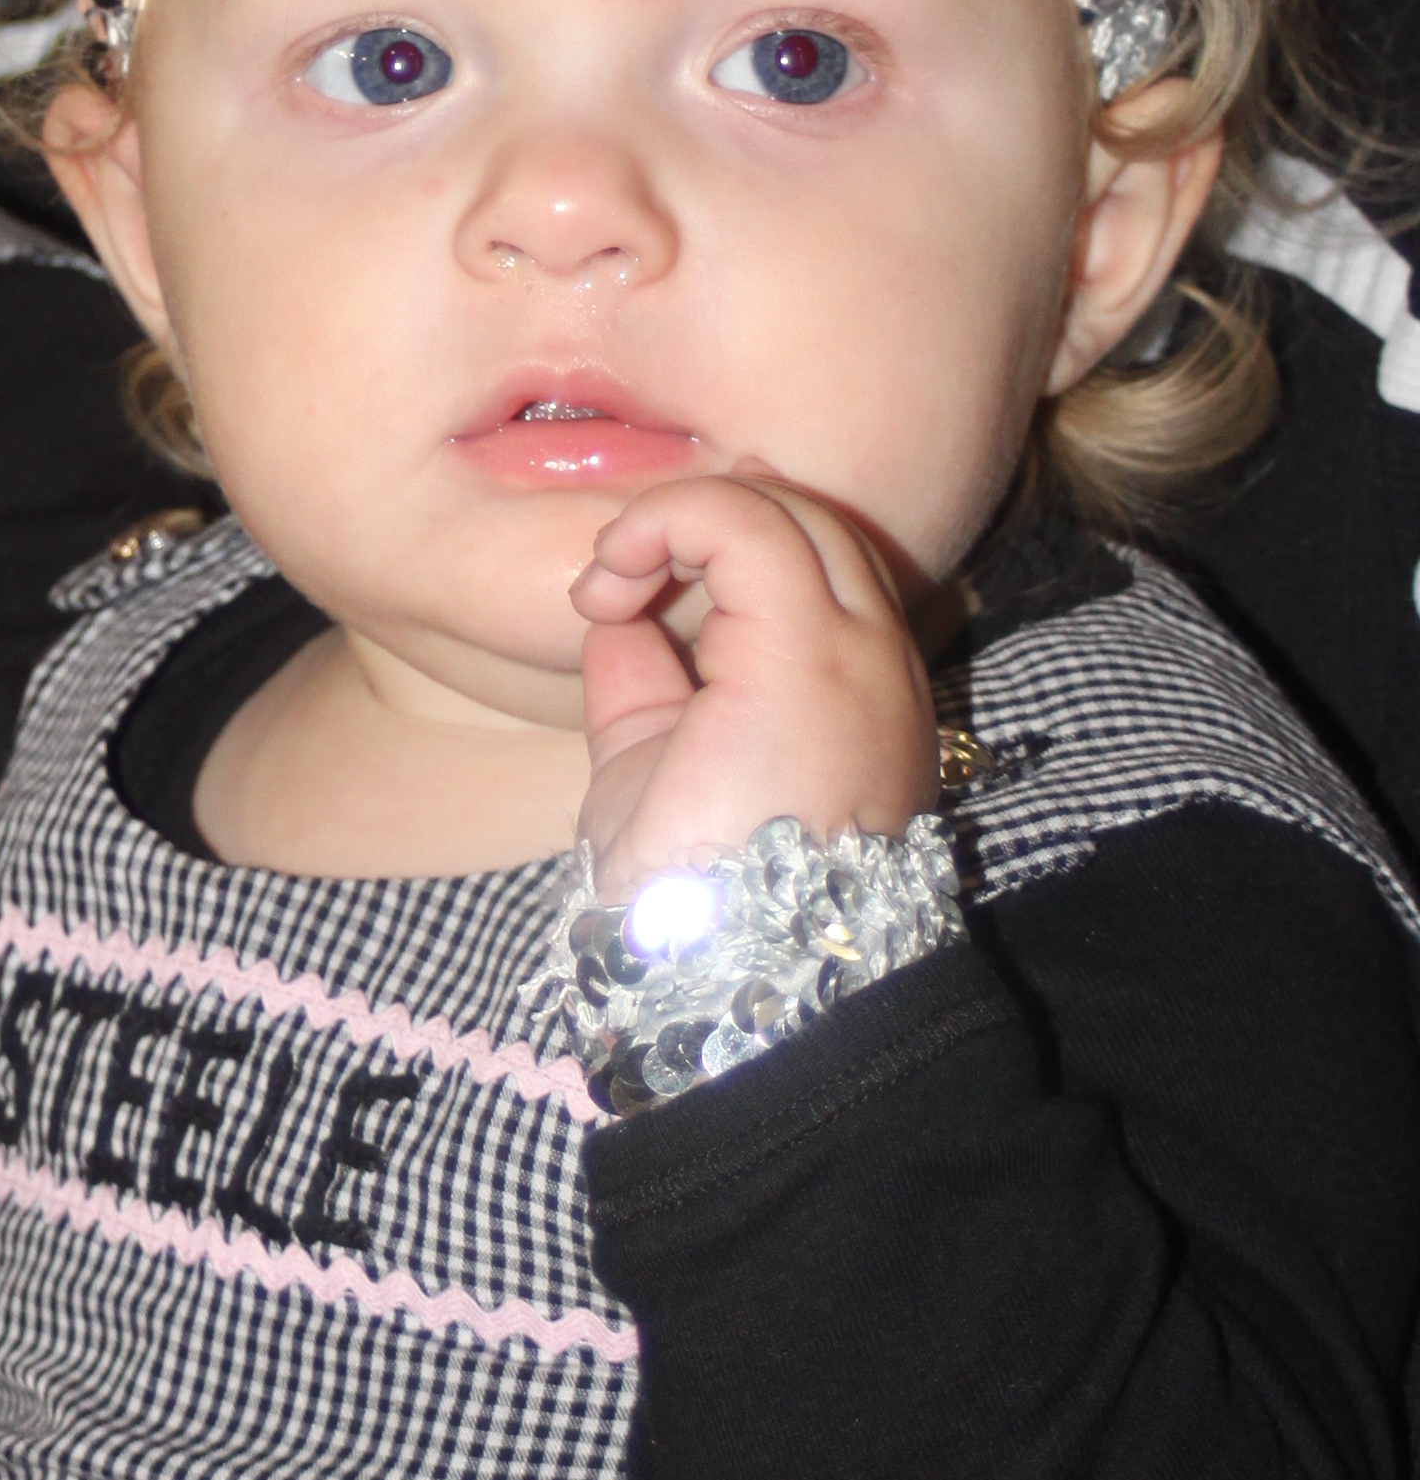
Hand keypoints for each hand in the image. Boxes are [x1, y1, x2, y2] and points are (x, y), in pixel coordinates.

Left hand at [569, 471, 936, 903]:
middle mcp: (873, 665)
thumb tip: (614, 614)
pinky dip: (669, 518)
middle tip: (613, 576)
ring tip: (607, 580)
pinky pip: (745, 523)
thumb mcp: (649, 766)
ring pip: (785, 510)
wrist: (715, 969)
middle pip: (806, 526)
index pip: (805, 571)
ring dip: (679, 517)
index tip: (626, 585)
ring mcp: (855, 653)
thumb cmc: (680, 895)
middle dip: (702, 522)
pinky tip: (612, 573)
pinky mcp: (808, 649)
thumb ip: (643, 684)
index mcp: (849, 696)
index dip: (716, 545)